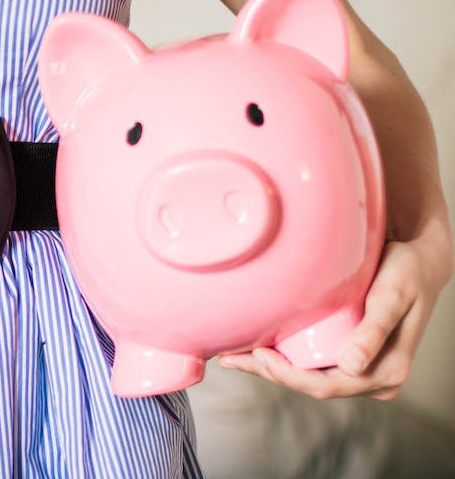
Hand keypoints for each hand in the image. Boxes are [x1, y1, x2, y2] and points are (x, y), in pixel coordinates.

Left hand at [217, 231, 452, 399]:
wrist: (419, 261)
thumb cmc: (407, 274)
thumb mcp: (392, 297)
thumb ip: (374, 331)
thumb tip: (352, 367)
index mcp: (385, 372)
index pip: (327, 386)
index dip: (289, 376)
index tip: (258, 355)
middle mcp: (373, 377)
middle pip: (311, 384)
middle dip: (269, 373)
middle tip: (228, 358)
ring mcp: (360, 368)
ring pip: (307, 376)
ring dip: (271, 368)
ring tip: (232, 355)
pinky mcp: (349, 355)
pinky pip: (312, 363)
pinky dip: (283, 357)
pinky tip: (256, 347)